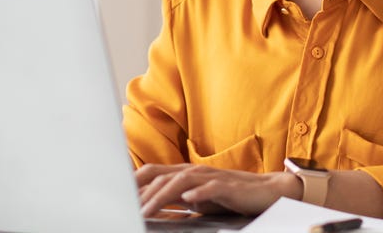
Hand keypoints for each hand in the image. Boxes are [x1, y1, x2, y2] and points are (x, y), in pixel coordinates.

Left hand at [135, 163, 301, 217]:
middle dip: (142, 194)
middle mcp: (195, 171)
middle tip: (125, 209)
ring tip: (147, 210)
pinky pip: (211, 187)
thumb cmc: (231, 195)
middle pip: (162, 177)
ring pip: (180, 182)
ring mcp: (211, 177)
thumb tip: (152, 209)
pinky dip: (198, 193)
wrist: (267, 191)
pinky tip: (188, 200)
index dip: (133, 182)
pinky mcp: (229, 186)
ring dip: (161, 196)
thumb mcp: (198, 199)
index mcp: (186, 173)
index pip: (153, 172)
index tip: (115, 194)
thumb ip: (176, 200)